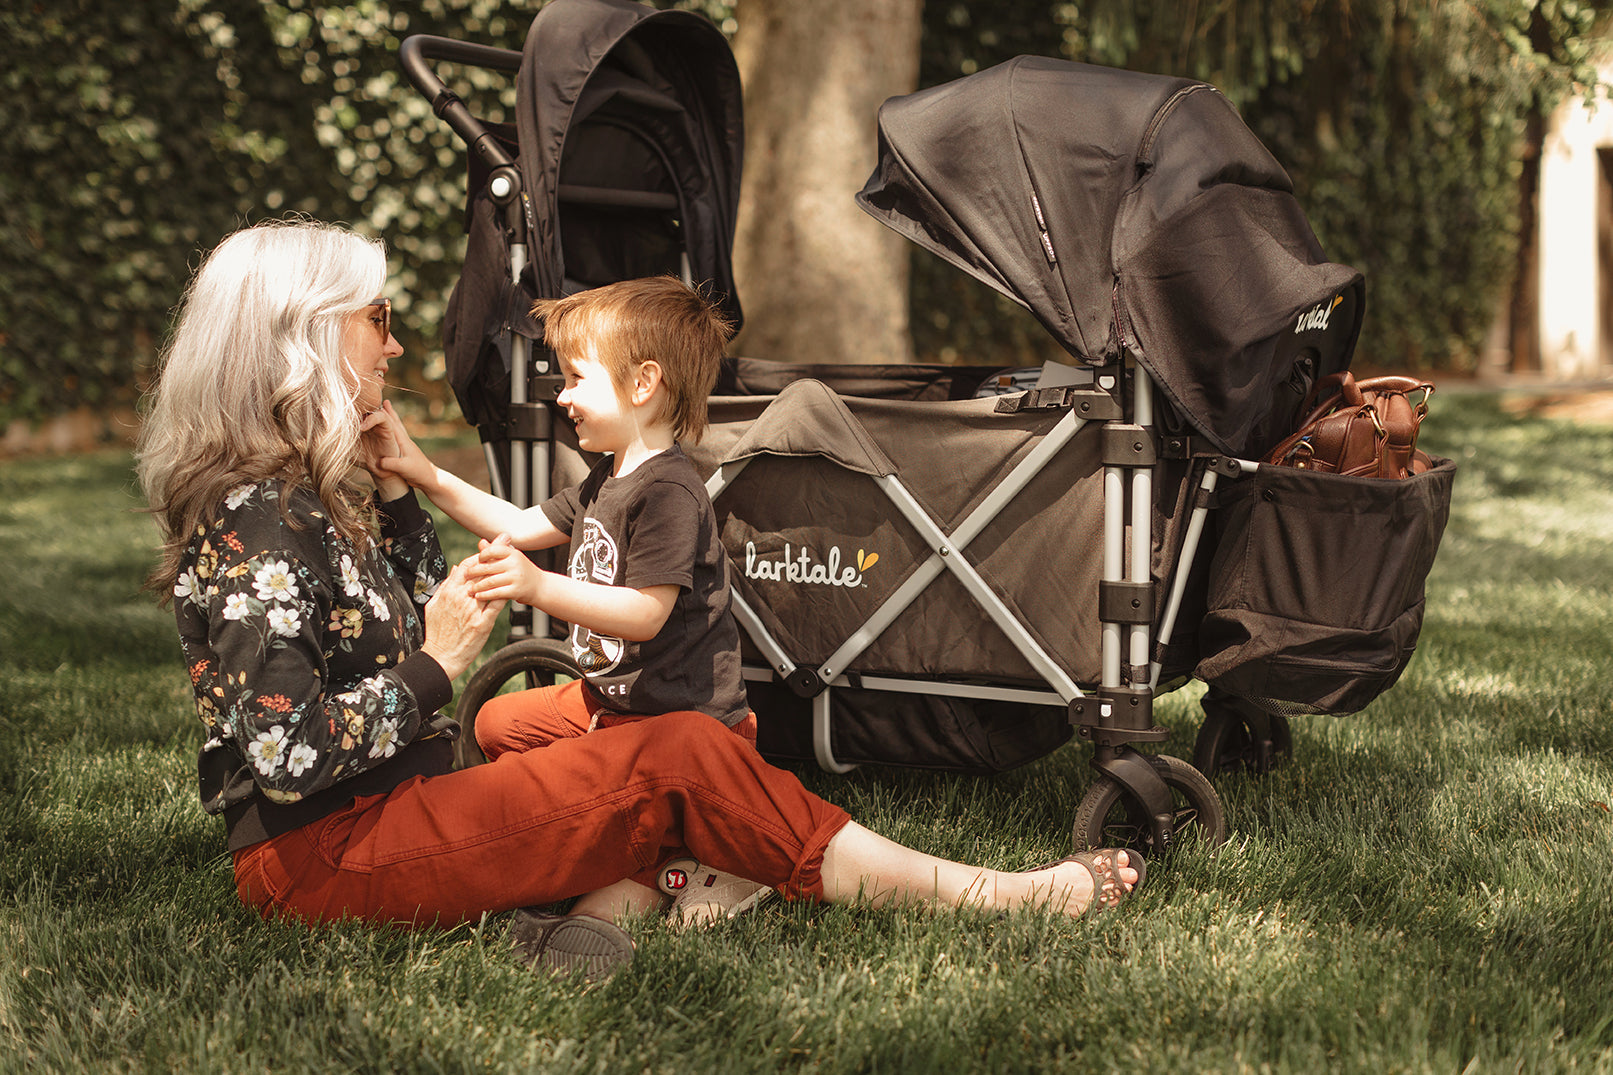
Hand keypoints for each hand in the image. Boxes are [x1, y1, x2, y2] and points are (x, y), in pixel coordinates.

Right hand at [371, 401, 438, 493]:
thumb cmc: (419, 472)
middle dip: (387, 411)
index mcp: (402, 439)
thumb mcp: (403, 468)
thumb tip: (378, 461)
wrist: (430, 480)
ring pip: (395, 427)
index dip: (378, 416)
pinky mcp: (403, 451)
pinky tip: (388, 430)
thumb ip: (390, 463)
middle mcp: (403, 439)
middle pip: (394, 421)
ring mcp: (404, 444)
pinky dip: (390, 430)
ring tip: (386, 408)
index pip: (389, 423)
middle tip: (382, 400)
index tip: (367, 411)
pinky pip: (394, 437)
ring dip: (390, 417)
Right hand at [421, 554, 505, 679]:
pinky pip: (496, 605)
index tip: (491, 543)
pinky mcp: (482, 624)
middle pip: (481, 570)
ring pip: (490, 584)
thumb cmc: (437, 633)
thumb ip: (445, 586)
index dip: (480, 553)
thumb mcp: (434, 605)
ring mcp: (472, 611)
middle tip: (507, 539)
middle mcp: (461, 598)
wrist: (441, 658)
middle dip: (495, 553)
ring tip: (515, 556)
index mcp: (449, 592)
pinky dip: (505, 593)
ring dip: (503, 569)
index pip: (467, 566)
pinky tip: (514, 585)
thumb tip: (456, 569)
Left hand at [466, 534, 544, 606]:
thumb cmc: (522, 571)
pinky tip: (479, 596)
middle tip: (466, 576)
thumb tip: (481, 542)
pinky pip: (496, 593)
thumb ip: (496, 551)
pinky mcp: (516, 590)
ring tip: (470, 589)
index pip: (492, 550)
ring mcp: (516, 577)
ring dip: (477, 586)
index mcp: (513, 553)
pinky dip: (485, 595)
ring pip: (490, 581)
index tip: (475, 562)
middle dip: (474, 572)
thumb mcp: (511, 558)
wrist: (540, 586)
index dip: (482, 556)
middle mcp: (515, 563)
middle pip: (488, 567)